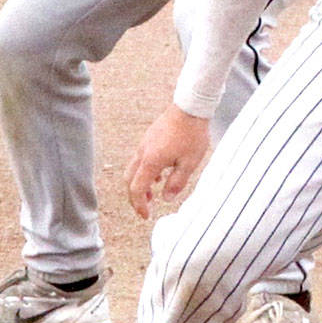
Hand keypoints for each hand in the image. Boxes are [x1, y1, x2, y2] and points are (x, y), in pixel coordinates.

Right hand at [125, 105, 209, 219]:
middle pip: (129, 180)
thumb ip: (176, 183)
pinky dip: (144, 172)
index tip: (146, 216)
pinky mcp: (149, 138)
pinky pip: (140, 159)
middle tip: (145, 209)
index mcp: (151, 161)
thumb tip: (166, 198)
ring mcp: (144, 144)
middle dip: (135, 197)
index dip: (139, 205)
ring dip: (139, 184)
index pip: (137, 189)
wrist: (190, 106)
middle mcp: (143, 152)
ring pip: (133, 169)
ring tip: (152, 195)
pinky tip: (158, 175)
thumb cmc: (192, 134)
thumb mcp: (189, 163)